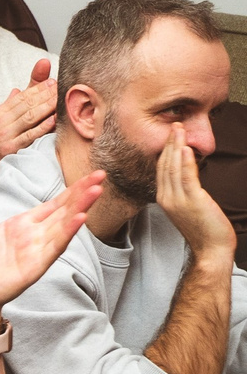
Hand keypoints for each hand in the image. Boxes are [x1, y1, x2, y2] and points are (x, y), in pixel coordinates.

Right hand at [0, 58, 57, 172]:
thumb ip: (6, 106)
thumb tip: (18, 91)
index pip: (21, 97)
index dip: (37, 88)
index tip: (50, 82)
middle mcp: (2, 122)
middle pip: (27, 105)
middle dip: (45, 94)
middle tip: (60, 86)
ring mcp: (7, 135)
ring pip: (30, 117)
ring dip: (47, 106)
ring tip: (60, 98)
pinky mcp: (11, 149)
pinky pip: (29, 136)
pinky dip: (42, 127)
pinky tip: (53, 119)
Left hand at [0, 163, 101, 325]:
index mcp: (21, 225)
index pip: (53, 204)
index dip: (71, 189)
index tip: (90, 172)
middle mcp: (33, 236)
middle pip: (64, 211)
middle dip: (83, 193)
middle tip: (102, 174)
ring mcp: (36, 251)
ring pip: (63, 226)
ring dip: (80, 208)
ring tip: (95, 191)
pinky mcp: (34, 267)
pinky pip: (53, 248)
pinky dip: (67, 233)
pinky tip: (80, 219)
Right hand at [155, 128, 234, 263]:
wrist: (211, 248)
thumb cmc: (204, 229)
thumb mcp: (189, 207)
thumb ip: (185, 191)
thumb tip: (188, 174)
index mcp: (164, 198)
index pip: (162, 169)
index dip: (165, 150)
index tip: (170, 134)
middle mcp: (167, 198)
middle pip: (165, 165)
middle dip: (169, 143)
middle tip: (174, 125)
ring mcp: (178, 200)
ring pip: (173, 168)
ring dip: (176, 146)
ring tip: (179, 130)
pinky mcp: (192, 201)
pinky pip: (186, 177)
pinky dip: (185, 161)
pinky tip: (186, 148)